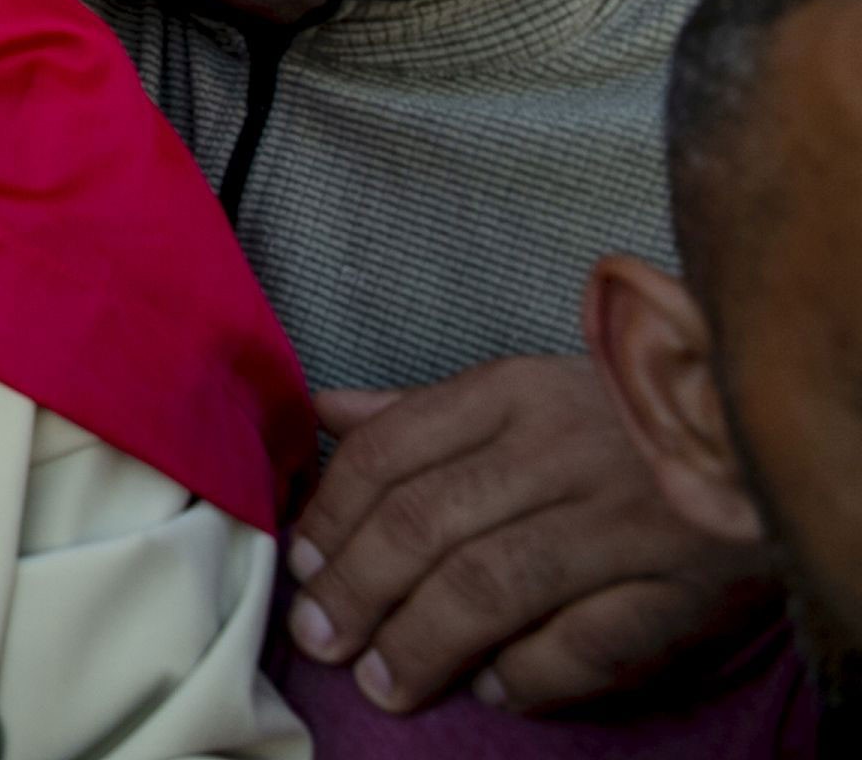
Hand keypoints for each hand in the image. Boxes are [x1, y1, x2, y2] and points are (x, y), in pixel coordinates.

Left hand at [287, 360, 781, 713]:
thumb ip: (426, 409)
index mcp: (514, 394)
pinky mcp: (682, 587)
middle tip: (323, 638)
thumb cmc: (627, 419)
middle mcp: (562, 451)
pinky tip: (494, 688)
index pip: (390, 451)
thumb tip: (325, 411)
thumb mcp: (528, 388)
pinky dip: (533, 672)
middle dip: (359, 589)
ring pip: (494, 584)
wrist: (776, 427)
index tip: (301, 565)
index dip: (333, 516)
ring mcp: (625, 520)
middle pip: (428, 523)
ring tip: (384, 682)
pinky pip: (590, 640)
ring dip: (423, 642)